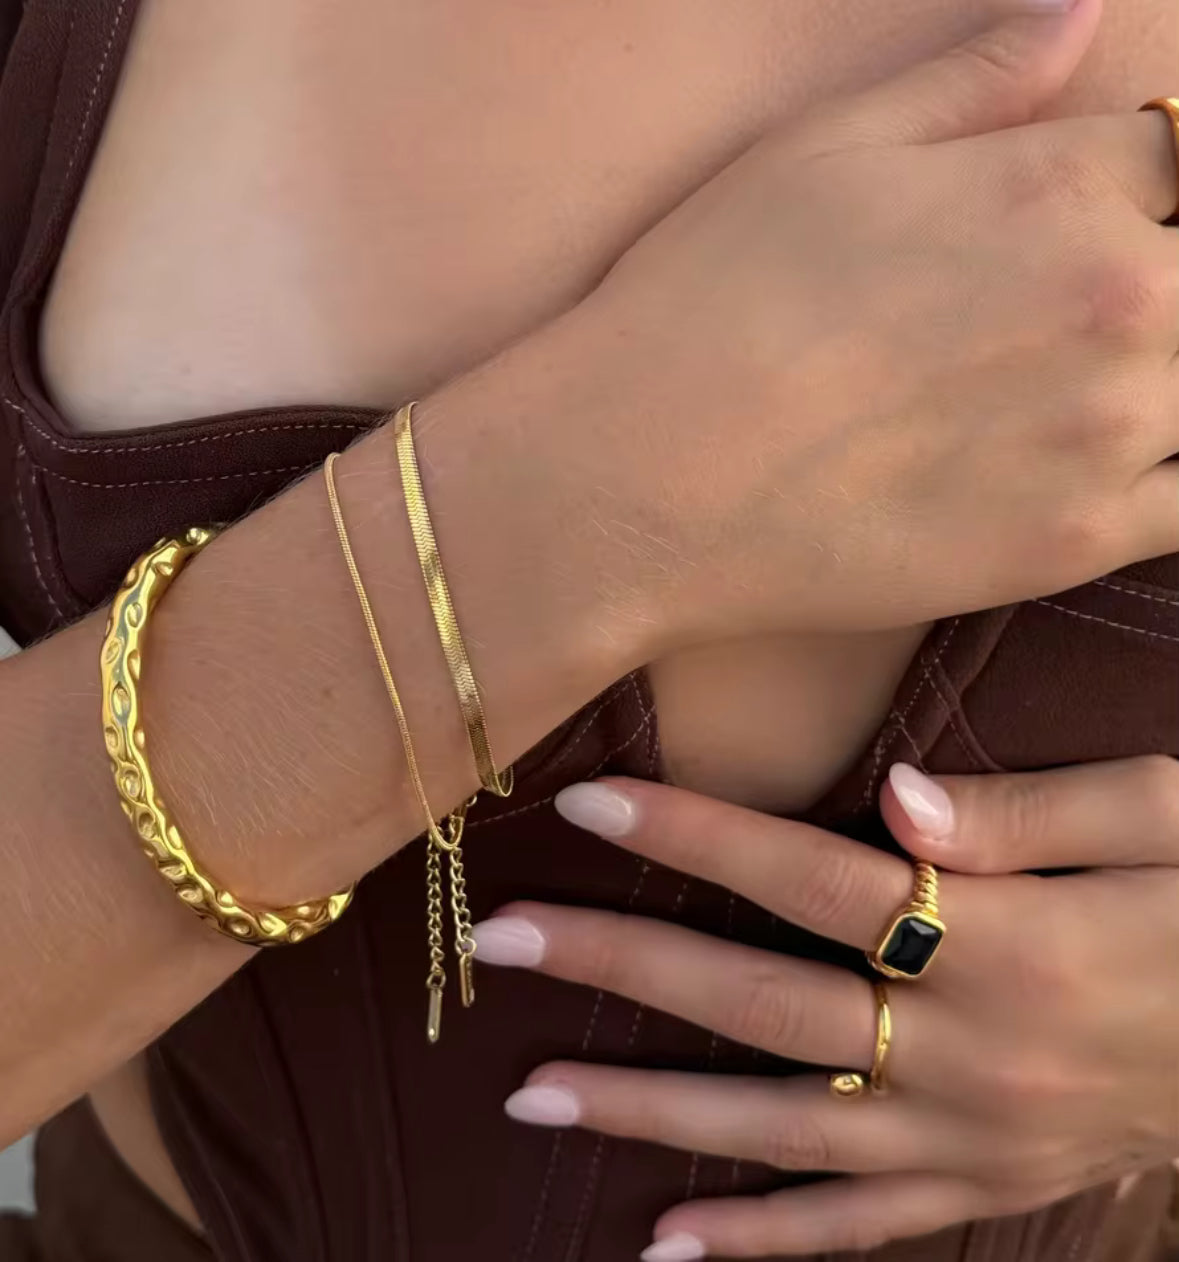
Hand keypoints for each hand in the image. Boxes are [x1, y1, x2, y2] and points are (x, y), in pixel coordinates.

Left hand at [472, 757, 1178, 1257]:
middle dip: (622, 966)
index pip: (811, 879)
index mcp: (1010, 942)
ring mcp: (969, 1139)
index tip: (588, 804)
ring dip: (647, 1110)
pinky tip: (661, 1244)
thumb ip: (1028, 811)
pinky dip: (756, 1243)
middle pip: (759, 1001)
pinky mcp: (983, 1190)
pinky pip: (854, 1231)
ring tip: (530, 1092)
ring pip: (777, 1128)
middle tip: (503, 942)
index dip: (694, 837)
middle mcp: (969, 1050)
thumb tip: (895, 796)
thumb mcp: (1167, 818)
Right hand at [528, 0, 1178, 646]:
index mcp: (1061, 184)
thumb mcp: (823, 151)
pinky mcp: (1073, 542)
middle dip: (1158, 280)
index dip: (1155, 192)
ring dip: (1165, 379)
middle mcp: (1114, 298)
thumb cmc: (708, 303)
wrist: (641, 476)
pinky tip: (1113, 466)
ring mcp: (1103, 431)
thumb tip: (1081, 10)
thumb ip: (974, 83)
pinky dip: (1172, 475)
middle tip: (1062, 325)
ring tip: (1066, 393)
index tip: (1103, 227)